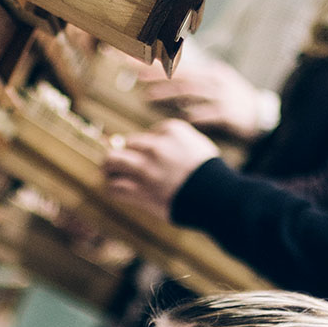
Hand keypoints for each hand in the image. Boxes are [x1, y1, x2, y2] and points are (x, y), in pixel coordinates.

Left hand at [101, 119, 218, 219]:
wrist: (217, 196)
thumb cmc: (211, 172)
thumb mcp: (198, 143)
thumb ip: (177, 138)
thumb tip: (155, 141)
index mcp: (170, 130)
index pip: (145, 134)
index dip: (143, 147)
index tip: (148, 157)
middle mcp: (154, 146)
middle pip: (124, 144)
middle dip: (121, 153)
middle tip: (118, 162)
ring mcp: (145, 169)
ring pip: (111, 162)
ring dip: (110, 168)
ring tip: (111, 173)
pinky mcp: (140, 191)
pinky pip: (114, 187)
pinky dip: (113, 188)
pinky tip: (117, 190)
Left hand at [141, 58, 265, 140]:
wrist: (263, 116)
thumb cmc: (235, 102)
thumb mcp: (218, 85)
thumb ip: (196, 83)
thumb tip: (171, 83)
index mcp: (211, 73)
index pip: (180, 66)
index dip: (158, 64)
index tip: (137, 63)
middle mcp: (215, 81)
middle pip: (182, 76)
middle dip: (158, 74)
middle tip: (136, 75)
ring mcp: (222, 97)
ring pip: (191, 93)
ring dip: (169, 94)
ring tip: (148, 96)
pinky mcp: (228, 114)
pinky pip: (207, 114)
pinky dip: (193, 115)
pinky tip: (177, 118)